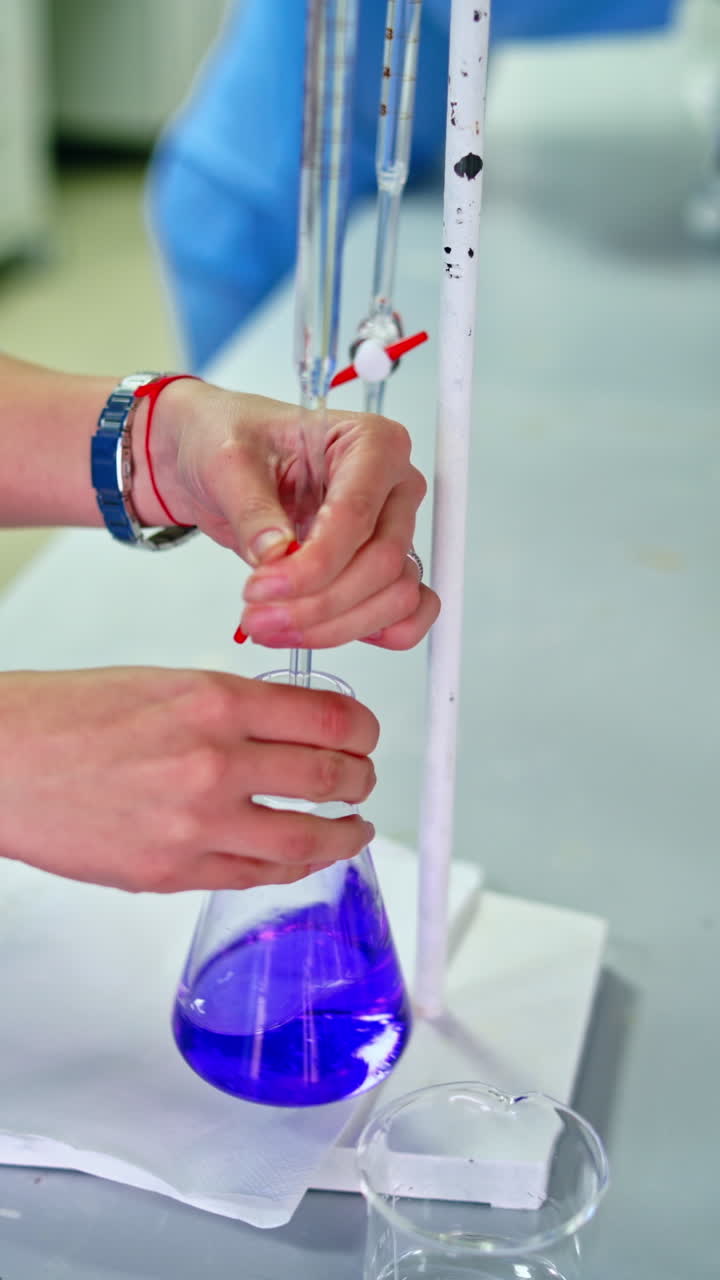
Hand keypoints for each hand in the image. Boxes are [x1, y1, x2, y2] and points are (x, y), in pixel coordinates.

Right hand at [0, 668, 377, 892]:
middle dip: (361, 781)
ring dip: (344, 835)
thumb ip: (233, 708)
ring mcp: (196, 824)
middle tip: (364, 781)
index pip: (330, 716)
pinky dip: (291, 867)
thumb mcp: (165, 683)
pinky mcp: (174, 872)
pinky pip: (256, 876)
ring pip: (307, 839)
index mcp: (215, 701)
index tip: (366, 736)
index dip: (363, 730)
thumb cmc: (68, 716)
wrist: (2, 761)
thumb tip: (290, 730)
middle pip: (330, 778)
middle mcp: (215, 761)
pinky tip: (301, 857)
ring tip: (353, 829)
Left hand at [136, 379, 439, 648]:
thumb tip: (277, 555)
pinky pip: (404, 613)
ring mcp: (390, 531)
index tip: (265, 587)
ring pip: (393, 597)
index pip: (358, 515)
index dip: (316, 563)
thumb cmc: (229, 437)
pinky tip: (322, 633)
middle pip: (382, 564)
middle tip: (259, 616)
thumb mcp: (226, 461)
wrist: (212, 462)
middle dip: (320, 602)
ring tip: (270, 625)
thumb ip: (254, 508)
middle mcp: (392, 488)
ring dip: (336, 626)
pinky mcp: (379, 569)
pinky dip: (370, 631)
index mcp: (370, 442)